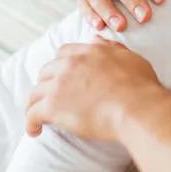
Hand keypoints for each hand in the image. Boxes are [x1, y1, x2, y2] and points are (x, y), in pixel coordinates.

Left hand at [25, 39, 166, 140]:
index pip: (64, 53)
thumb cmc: (140, 87)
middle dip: (46, 83)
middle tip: (51, 96)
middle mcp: (70, 65)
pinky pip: (32, 114)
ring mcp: (59, 85)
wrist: (136, 108)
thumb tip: (96, 39)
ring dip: (35, 104)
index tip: (62, 76)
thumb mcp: (130, 59)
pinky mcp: (52, 107)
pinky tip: (34, 131)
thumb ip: (111, 48)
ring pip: (35, 93)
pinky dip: (31, 123)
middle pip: (46, 71)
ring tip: (37, 116)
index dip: (61, 65)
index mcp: (88, 52)